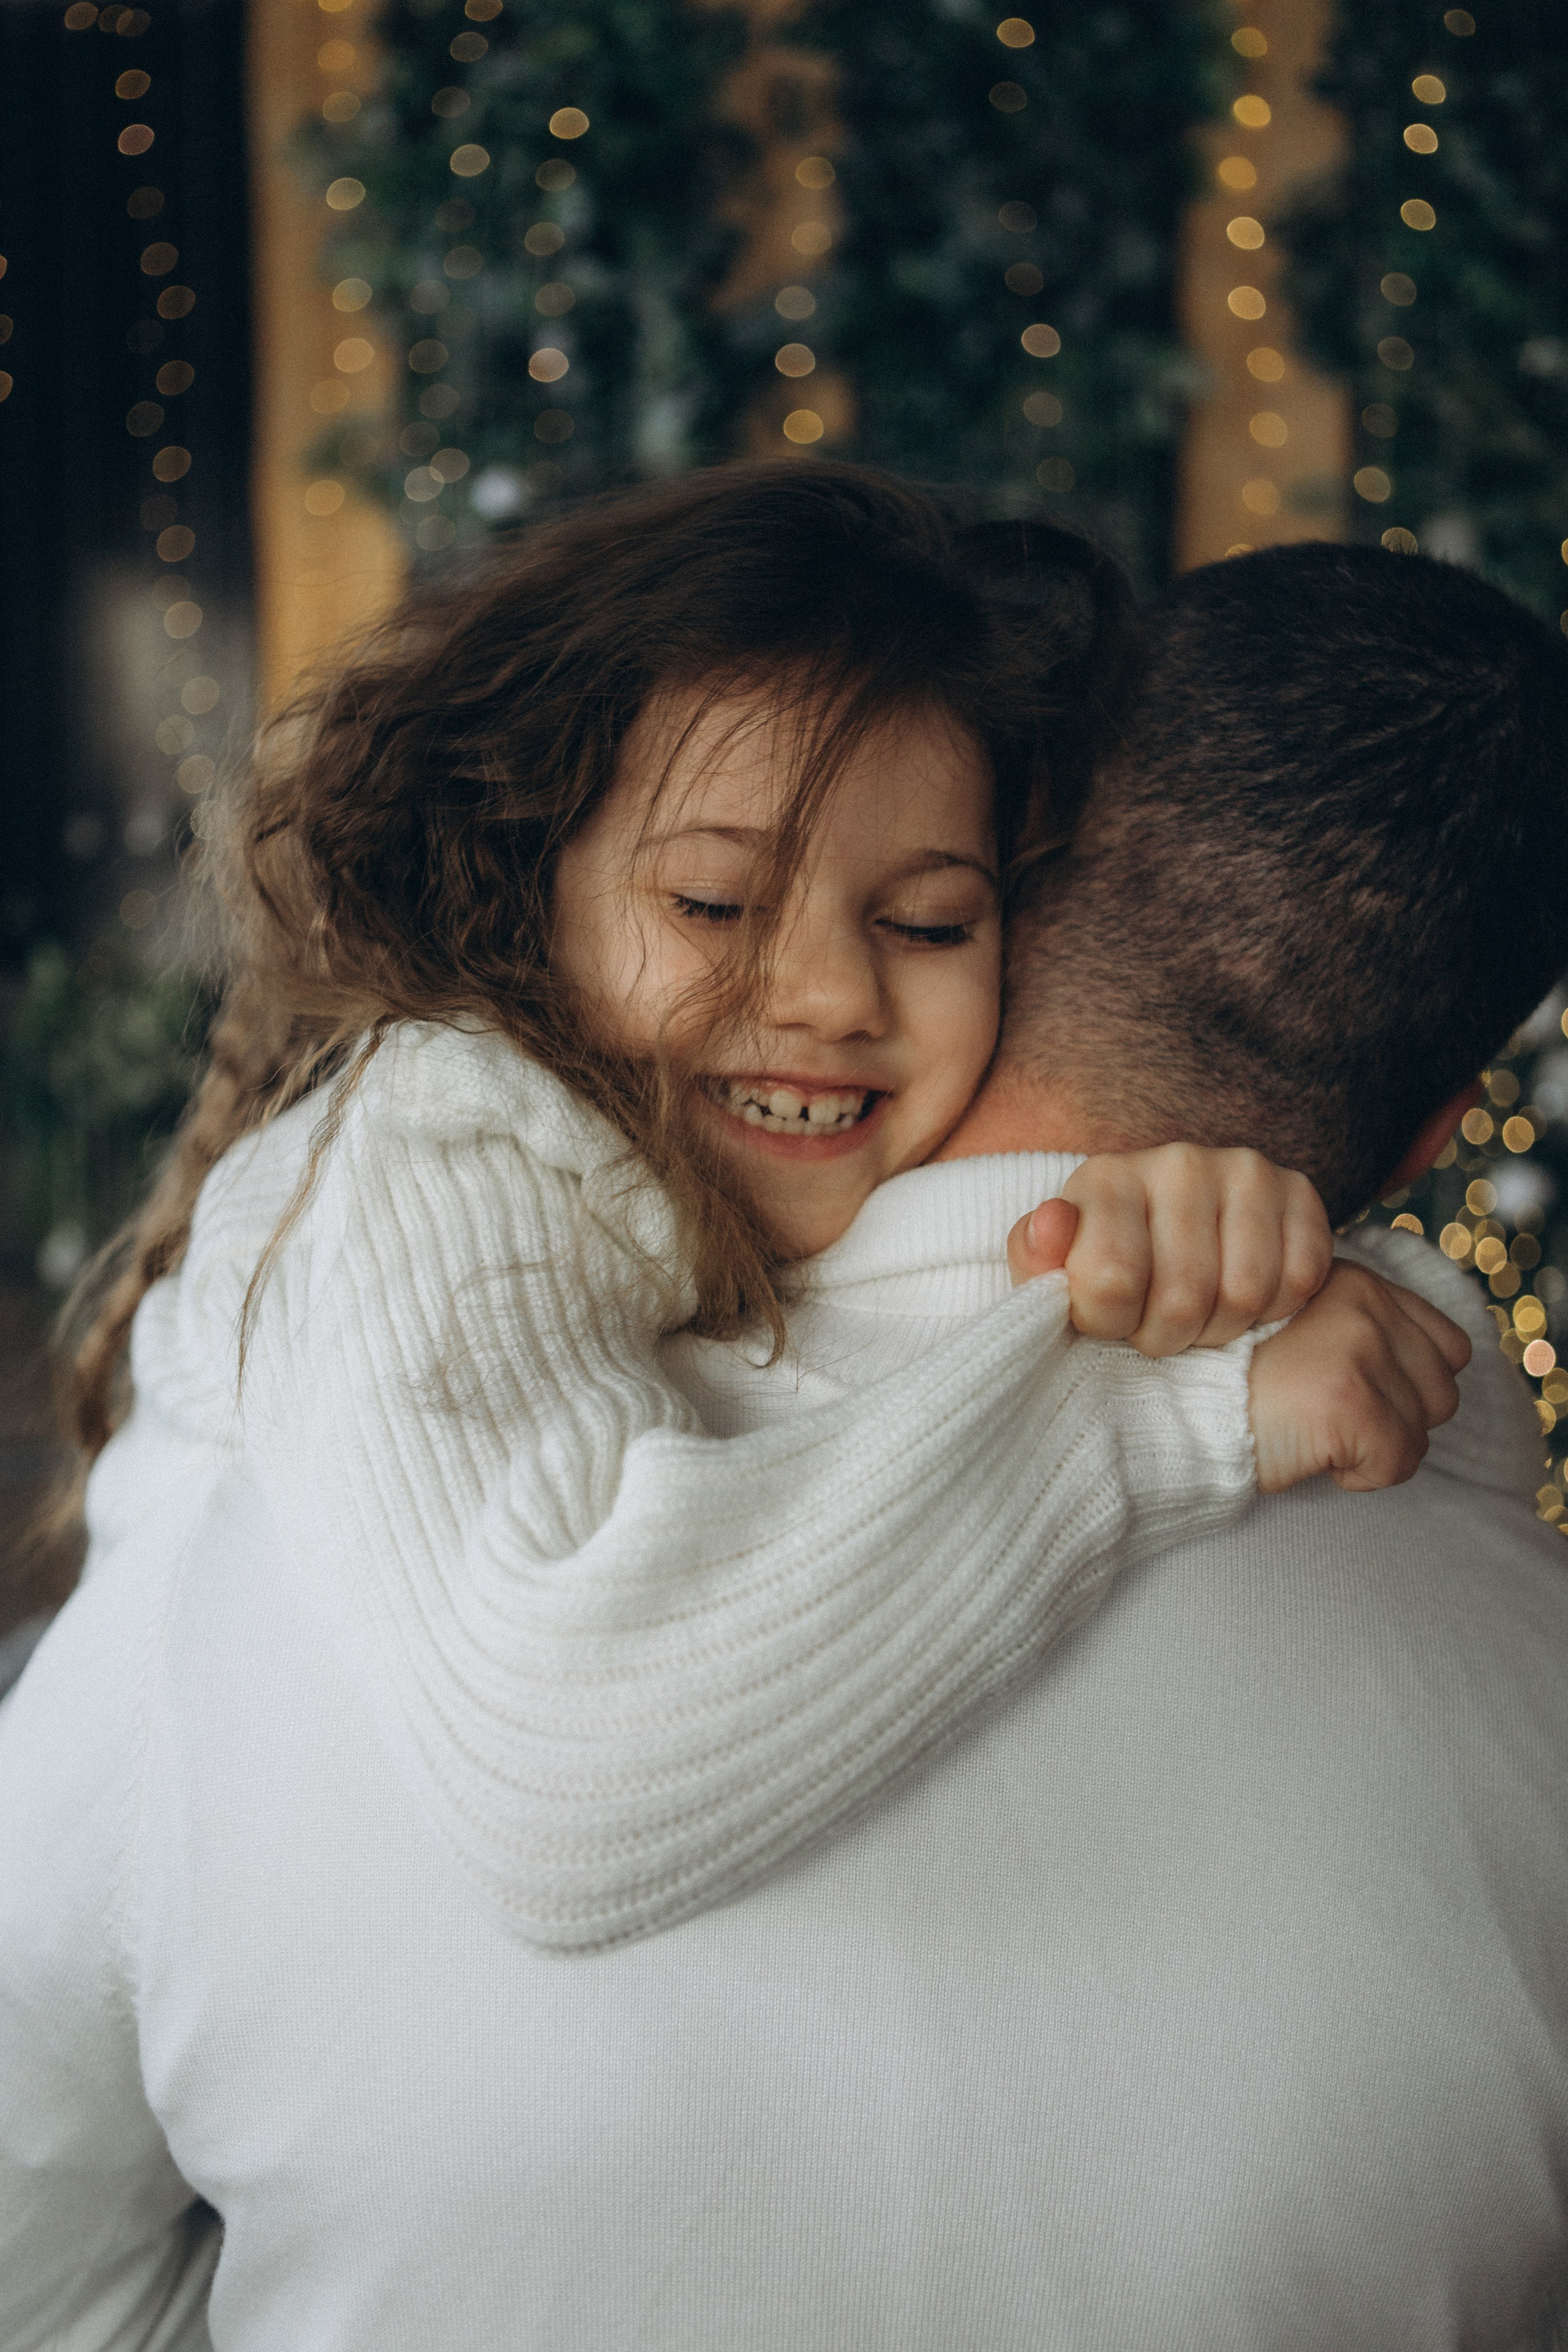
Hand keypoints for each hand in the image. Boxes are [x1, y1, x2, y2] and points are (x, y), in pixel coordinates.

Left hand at [1006, 1143, 1332, 1355]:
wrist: (1171, 1234)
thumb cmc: (1107, 1265)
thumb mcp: (1054, 1272)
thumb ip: (1037, 1259)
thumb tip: (1051, 1226)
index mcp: (1105, 1178)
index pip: (1109, 1281)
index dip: (1109, 1323)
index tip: (1107, 1317)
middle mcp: (1177, 1162)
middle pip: (1182, 1298)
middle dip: (1165, 1335)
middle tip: (1155, 1326)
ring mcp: (1243, 1170)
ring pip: (1243, 1294)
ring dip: (1219, 1328)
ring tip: (1197, 1315)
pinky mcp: (1299, 1190)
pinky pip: (1298, 1279)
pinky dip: (1272, 1310)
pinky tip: (1240, 1296)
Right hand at [1248, 1260, 1470, 1492]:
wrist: (1169, 1409)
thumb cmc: (1228, 1380)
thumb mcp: (1297, 1326)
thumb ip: (1359, 1327)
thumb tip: (1434, 1368)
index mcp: (1356, 1282)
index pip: (1449, 1346)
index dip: (1411, 1386)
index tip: (1355, 1398)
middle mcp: (1365, 1306)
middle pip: (1442, 1393)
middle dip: (1397, 1421)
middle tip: (1331, 1420)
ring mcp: (1360, 1351)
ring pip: (1423, 1432)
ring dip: (1377, 1449)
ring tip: (1316, 1433)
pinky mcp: (1352, 1402)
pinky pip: (1398, 1463)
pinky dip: (1360, 1476)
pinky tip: (1311, 1452)